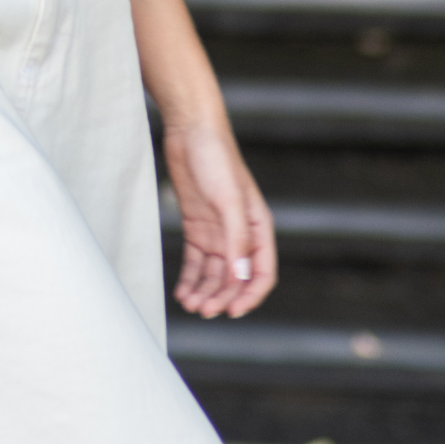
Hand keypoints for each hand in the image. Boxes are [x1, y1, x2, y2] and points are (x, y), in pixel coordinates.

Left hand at [164, 121, 276, 319]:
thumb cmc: (216, 158)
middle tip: (203, 309)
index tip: (232, 312)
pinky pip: (197, 262)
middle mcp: (240, 234)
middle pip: (235, 278)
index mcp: (258, 228)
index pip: (262, 273)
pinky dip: (191, 278)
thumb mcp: (228, 200)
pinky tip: (182, 291)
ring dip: (205, 291)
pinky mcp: (198, 227)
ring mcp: (218, 232)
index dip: (249, 295)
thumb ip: (236, 239)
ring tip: (190, 304)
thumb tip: (241, 276)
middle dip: (221, 297)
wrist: (190, 131)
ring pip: (215, 274)